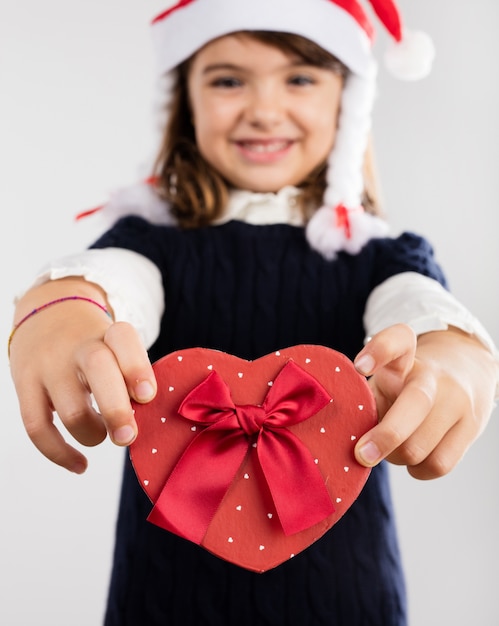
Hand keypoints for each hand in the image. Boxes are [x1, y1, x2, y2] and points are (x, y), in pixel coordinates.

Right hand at [9, 279, 156, 472]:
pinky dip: (60, 453)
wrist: (46, 317)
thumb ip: (130, 377)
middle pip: (98, 370)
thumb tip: (143, 421)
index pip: (123, 339)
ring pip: (70, 409)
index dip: (137, 368)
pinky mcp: (25, 386)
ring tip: (102, 434)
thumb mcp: (115, 346)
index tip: (147, 396)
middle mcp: (77, 346)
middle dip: (117, 410)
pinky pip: (37, 427)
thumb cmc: (95, 344)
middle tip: (128, 437)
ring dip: (92, 434)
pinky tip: (80, 465)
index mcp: (107, 334)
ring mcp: (48, 365)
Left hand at [353, 324, 496, 479]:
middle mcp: (433, 376)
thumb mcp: (385, 379)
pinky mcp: (471, 427)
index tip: (360, 367)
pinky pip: (438, 464)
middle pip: (416, 403)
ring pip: (421, 445)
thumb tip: (344, 436)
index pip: (398, 341)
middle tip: (362, 454)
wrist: (465, 375)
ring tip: (390, 449)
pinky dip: (418, 470)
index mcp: (405, 358)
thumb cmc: (405, 386)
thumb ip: (365, 400)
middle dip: (386, 435)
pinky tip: (412, 460)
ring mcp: (456, 401)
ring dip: (397, 457)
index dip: (379, 350)